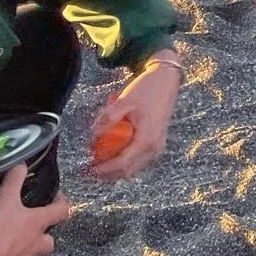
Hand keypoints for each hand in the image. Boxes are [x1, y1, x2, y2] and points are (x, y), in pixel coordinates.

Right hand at [0, 165, 70, 255]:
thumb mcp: (4, 198)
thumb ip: (14, 179)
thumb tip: (22, 164)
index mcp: (38, 224)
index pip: (62, 211)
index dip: (62, 202)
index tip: (56, 197)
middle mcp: (35, 245)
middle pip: (50, 241)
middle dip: (45, 234)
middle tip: (32, 226)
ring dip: (28, 249)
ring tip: (13, 241)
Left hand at [88, 53, 181, 180]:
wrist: (166, 81)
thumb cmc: (146, 89)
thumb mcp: (124, 101)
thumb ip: (108, 118)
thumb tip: (93, 135)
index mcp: (147, 138)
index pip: (123, 163)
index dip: (105, 169)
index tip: (90, 169)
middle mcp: (155, 147)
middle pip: (128, 171)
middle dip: (108, 174)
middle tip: (89, 169)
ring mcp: (158, 148)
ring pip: (134, 169)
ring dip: (116, 170)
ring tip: (98, 163)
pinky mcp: (157, 145)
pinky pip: (139, 161)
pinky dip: (125, 163)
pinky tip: (112, 156)